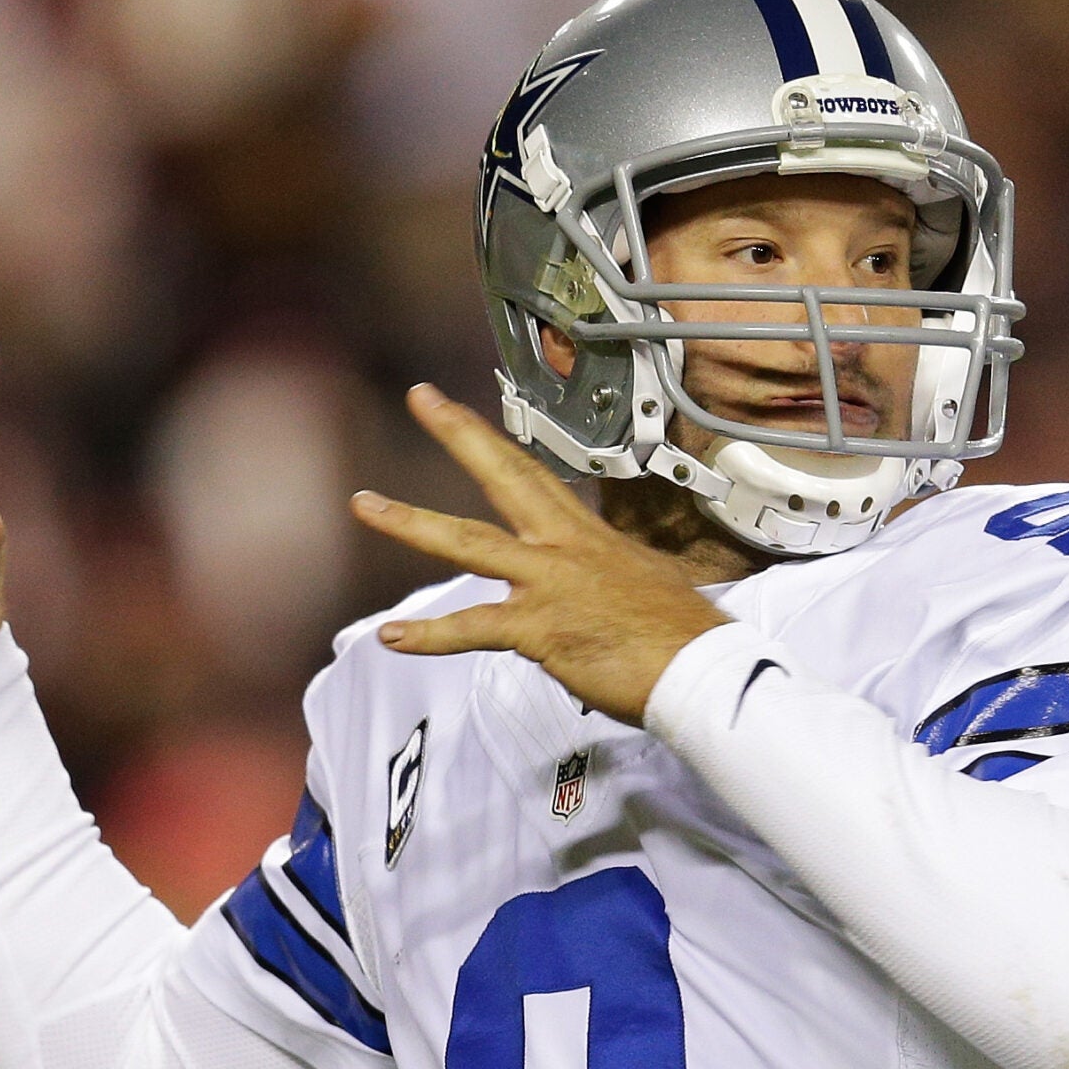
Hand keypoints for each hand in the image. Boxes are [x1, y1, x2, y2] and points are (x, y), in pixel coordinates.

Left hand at [351, 384, 730, 725]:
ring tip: (366, 505)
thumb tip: (610, 589)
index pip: (535, 476)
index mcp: (589, 537)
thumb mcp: (650, 586)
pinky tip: (391, 636)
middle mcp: (565, 548)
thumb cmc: (685, 637)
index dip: (496, 443)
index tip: (464, 413)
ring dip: (412, 523)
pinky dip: (429, 634)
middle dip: (459, 434)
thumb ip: (613, 579)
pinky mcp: (540, 627)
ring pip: (469, 542)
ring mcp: (550, 583)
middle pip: (505, 476)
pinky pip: (473, 627)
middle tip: (421, 397)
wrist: (702, 670)